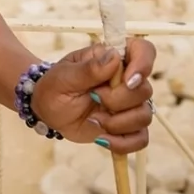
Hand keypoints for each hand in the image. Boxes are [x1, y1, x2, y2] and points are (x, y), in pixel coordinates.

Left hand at [30, 39, 155, 154]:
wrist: (49, 112)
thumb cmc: (55, 87)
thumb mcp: (65, 76)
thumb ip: (89, 68)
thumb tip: (114, 56)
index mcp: (113, 59)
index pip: (144, 50)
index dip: (143, 63)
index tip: (127, 80)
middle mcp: (126, 80)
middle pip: (144, 89)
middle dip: (117, 100)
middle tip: (93, 97)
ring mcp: (129, 105)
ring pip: (144, 115)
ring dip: (118, 123)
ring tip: (93, 120)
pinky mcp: (127, 127)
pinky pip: (141, 139)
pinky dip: (122, 143)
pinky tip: (101, 139)